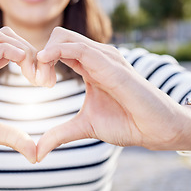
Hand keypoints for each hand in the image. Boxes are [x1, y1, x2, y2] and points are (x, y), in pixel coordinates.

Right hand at [0, 27, 37, 173]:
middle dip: (34, 54)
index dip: (32, 62)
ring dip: (26, 52)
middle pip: (9, 37)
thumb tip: (36, 153)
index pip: (10, 50)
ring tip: (38, 77)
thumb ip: (11, 136)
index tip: (47, 84)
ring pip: (1, 37)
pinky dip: (12, 52)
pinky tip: (25, 67)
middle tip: (47, 80)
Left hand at [35, 27, 190, 160]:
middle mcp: (96, 56)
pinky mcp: (111, 64)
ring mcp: (104, 57)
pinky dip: (57, 54)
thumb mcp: (84, 127)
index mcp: (88, 65)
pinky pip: (79, 48)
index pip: (57, 48)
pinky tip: (49, 76)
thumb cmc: (127, 123)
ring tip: (43, 83)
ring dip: (45, 56)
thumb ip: (59, 134)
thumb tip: (37, 153)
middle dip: (39, 54)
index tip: (34, 83)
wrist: (156, 129)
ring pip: (63, 37)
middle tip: (36, 81)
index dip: (39, 61)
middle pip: (57, 36)